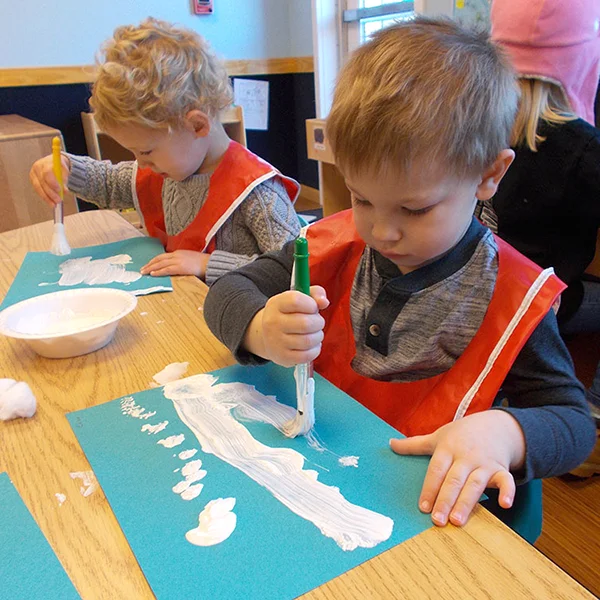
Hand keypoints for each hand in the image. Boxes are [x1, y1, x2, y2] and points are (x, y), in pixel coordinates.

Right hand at [29, 154, 70, 206]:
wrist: (54, 162)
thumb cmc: (61, 167)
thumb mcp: (65, 171)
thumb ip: (65, 180)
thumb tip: (64, 191)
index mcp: (46, 162)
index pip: (47, 172)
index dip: (52, 182)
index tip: (59, 190)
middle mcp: (37, 167)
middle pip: (42, 182)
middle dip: (50, 193)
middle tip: (58, 200)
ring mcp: (33, 173)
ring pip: (38, 187)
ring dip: (46, 197)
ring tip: (54, 204)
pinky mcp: (33, 179)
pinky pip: (37, 189)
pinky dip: (44, 197)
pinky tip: (50, 202)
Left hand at [140, 250, 209, 277]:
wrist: (210, 263)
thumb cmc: (203, 263)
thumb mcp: (190, 260)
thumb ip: (183, 262)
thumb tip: (177, 268)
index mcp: (179, 253)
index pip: (163, 256)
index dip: (154, 260)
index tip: (149, 265)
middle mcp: (176, 255)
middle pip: (159, 258)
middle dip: (149, 264)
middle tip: (142, 269)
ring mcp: (178, 260)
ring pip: (160, 263)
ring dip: (150, 268)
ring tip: (144, 272)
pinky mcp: (180, 267)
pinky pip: (166, 269)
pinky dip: (158, 271)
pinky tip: (153, 274)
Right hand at [243, 286, 329, 365]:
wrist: (268, 336)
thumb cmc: (289, 314)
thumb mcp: (299, 298)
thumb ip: (315, 293)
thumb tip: (324, 302)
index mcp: (276, 304)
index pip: (296, 301)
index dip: (311, 305)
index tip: (313, 308)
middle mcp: (272, 322)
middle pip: (305, 323)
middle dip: (318, 323)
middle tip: (317, 323)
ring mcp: (276, 341)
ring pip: (308, 341)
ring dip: (318, 336)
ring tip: (315, 333)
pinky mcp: (282, 357)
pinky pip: (306, 355)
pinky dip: (315, 350)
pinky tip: (312, 345)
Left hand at [390, 410, 525, 526]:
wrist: (495, 425)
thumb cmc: (462, 434)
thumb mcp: (438, 436)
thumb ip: (414, 444)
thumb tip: (390, 445)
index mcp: (447, 448)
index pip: (436, 469)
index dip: (429, 488)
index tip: (423, 507)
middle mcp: (465, 456)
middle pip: (454, 479)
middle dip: (445, 499)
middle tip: (437, 520)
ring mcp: (484, 463)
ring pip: (475, 483)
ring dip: (467, 502)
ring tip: (457, 520)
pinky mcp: (501, 469)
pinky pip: (506, 480)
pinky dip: (507, 491)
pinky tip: (505, 504)